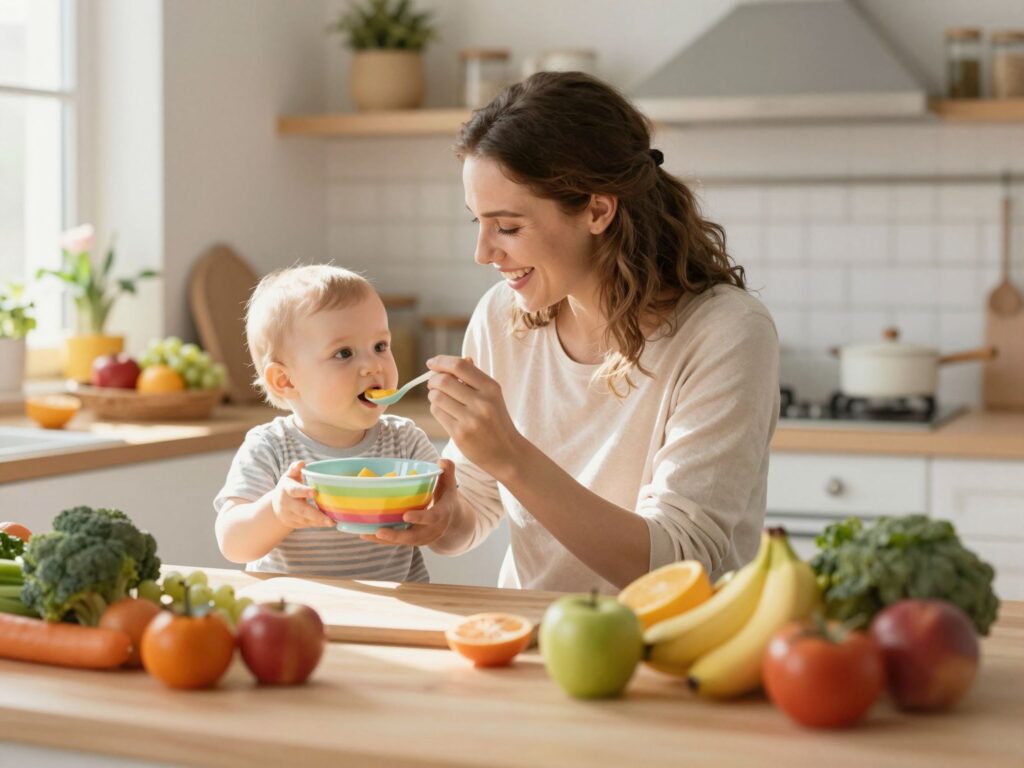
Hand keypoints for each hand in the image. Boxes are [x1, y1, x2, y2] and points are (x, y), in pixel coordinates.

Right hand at [271, 460, 334, 529]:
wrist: (275, 506)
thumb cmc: (288, 487)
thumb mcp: (289, 476)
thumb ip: (295, 468)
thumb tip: (302, 462)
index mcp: (286, 489)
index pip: (295, 491)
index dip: (304, 491)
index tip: (315, 492)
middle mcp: (287, 504)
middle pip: (302, 510)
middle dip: (316, 515)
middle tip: (330, 520)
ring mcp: (290, 515)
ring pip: (306, 520)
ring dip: (320, 522)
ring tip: (333, 522)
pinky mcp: (295, 524)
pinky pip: (308, 524)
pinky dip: (318, 524)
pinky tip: (329, 522)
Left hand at [361, 459, 457, 546]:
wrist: (453, 521)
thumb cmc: (447, 498)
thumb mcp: (449, 484)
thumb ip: (447, 472)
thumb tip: (442, 461)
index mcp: (442, 515)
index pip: (432, 517)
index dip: (419, 518)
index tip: (405, 516)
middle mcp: (433, 530)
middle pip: (415, 536)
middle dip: (397, 535)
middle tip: (380, 531)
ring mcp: (423, 538)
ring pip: (403, 541)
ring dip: (385, 539)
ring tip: (366, 534)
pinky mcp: (413, 541)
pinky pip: (397, 542)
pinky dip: (382, 540)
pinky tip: (366, 534)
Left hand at [424, 355, 523, 478]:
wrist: (507, 452)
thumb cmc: (496, 420)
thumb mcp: (492, 396)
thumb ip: (473, 378)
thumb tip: (452, 363)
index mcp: (491, 388)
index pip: (460, 366)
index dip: (441, 361)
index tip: (432, 363)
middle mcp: (482, 402)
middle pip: (444, 381)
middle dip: (433, 380)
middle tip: (433, 383)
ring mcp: (471, 419)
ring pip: (437, 397)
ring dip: (433, 395)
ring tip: (440, 398)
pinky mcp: (460, 434)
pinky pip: (437, 413)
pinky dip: (436, 408)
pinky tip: (444, 411)